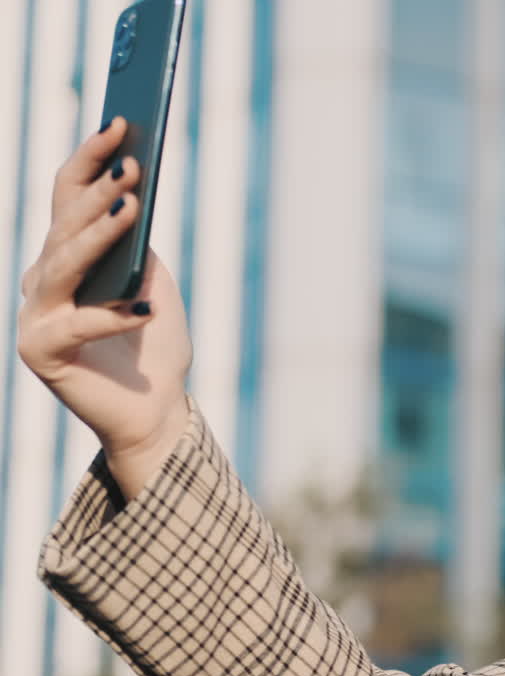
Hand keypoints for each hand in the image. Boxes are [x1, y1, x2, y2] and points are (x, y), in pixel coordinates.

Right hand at [16, 117, 192, 499]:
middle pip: (64, 225)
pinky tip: (142, 310)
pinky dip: (110, 316)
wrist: (156, 411)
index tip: (122, 124)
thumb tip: (133, 201)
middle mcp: (42, 281)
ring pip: (61, 264)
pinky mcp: (41, 353)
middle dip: (98, 190)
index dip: (92, 159)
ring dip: (97, 234)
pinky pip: (75, 325)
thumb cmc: (155, 346)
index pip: (69, 197)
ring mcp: (36, 316)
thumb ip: (140, 250)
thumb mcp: (156, 287)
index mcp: (67, 258)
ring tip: (131, 208)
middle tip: (131, 164)